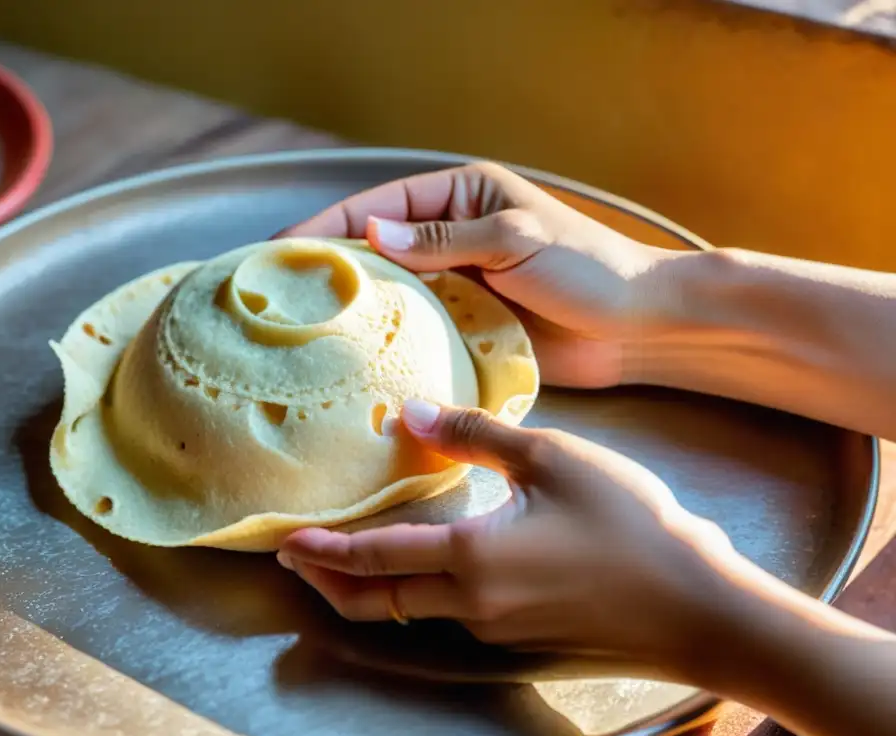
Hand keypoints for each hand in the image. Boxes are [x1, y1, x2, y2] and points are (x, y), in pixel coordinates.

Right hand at [278, 162, 676, 388]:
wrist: (636, 328)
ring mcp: (458, 286)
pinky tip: (356, 359)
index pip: (383, 205)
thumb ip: (443, 240)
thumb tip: (370, 233)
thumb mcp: (513, 240)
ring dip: (356, 310)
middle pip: (379, 251)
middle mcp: (453, 239)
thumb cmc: (586, 269)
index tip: (283, 248)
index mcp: (464, 197)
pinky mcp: (467, 328)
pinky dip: (389, 342)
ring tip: (302, 331)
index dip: (331, 225)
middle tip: (277, 294)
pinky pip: (418, 332)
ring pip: (393, 295)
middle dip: (333, 269)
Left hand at [278, 400, 745, 672]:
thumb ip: (475, 436)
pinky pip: (449, 611)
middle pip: (375, 600)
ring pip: (409, 609)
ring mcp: (495, 626)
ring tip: (346, 552)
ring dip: (370, 585)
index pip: (371, 557)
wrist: (695, 604)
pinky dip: (417, 587)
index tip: (284, 540)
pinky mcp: (520, 631)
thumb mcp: (551, 459)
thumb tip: (413, 416)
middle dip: (327, 581)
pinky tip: (426, 555)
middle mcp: (471, 603)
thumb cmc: (629, 525)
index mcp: (470, 558)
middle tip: (294, 558)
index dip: (322, 549)